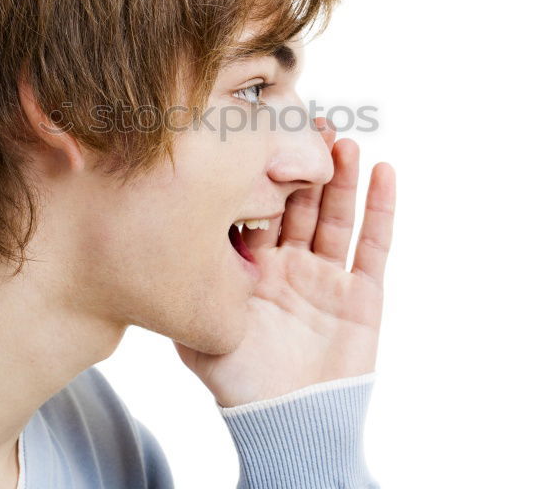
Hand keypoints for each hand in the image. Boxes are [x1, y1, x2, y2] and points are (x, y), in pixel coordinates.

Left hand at [174, 119, 396, 406]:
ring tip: (341, 138)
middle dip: (302, 162)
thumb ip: (184, 285)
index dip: (260, 171)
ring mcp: (327, 276)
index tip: (258, 131)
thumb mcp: (198, 329)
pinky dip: (381, 209)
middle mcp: (290, 263)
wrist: (289, 424)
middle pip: (300, 201)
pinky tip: (385, 171)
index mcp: (252, 266)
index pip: (258, 207)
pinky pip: (374, 245)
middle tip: (305, 119)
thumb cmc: (240, 382)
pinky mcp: (362, 293)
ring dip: (342, 176)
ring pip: (337, 214)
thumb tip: (159, 230)